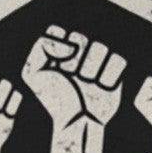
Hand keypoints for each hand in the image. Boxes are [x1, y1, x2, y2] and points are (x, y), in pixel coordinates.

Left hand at [21, 24, 124, 152]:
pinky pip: (117, 61)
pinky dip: (107, 77)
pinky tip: (99, 88)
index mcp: (60, 48)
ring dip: (90, 70)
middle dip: (73, 62)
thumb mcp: (33, 73)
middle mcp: (80, 51)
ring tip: (85, 85)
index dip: (56, 49)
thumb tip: (70, 44)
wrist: (76, 121)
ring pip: (100, 47)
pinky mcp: (114, 72)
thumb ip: (42, 47)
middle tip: (70, 78)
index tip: (53, 67)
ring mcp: (98, 61)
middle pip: (81, 37)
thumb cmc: (55, 98)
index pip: (58, 31)